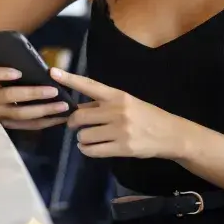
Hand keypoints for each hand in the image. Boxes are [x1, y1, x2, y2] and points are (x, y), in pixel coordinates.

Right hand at [0, 65, 69, 129]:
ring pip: (20, 114)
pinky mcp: (8, 124)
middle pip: (9, 96)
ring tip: (62, 105)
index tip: (18, 72)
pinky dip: (45, 121)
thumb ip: (16, 60)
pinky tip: (60, 117)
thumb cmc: (3, 71)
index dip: (2, 73)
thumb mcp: (3, 63)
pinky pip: (28, 125)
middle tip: (53, 90)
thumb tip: (38, 60)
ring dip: (43, 110)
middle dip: (33, 93)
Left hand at [52, 68, 181, 158]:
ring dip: (81, 139)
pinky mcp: (123, 147)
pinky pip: (93, 150)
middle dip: (73, 122)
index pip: (89, 85)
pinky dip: (86, 150)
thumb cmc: (147, 116)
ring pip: (84, 136)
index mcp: (118, 96)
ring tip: (88, 138)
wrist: (171, 134)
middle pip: (80, 116)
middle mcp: (117, 110)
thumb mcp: (127, 103)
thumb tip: (78, 109)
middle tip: (74, 126)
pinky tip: (90, 148)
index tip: (52, 72)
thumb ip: (103, 105)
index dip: (69, 79)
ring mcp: (120, 130)